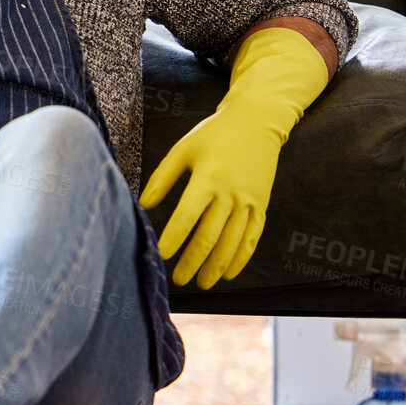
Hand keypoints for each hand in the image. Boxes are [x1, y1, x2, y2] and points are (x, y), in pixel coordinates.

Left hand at [140, 27, 328, 288]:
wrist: (257, 122)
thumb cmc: (213, 135)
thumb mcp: (182, 150)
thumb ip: (162, 179)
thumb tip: (142, 204)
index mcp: (207, 179)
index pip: (188, 216)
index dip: (174, 237)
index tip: (162, 255)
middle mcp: (231, 193)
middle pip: (211, 235)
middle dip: (193, 260)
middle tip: (178, 280)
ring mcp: (250, 201)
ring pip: (233, 241)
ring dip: (217, 265)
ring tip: (202, 283)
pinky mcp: (262, 205)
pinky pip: (253, 237)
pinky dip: (241, 257)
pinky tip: (230, 273)